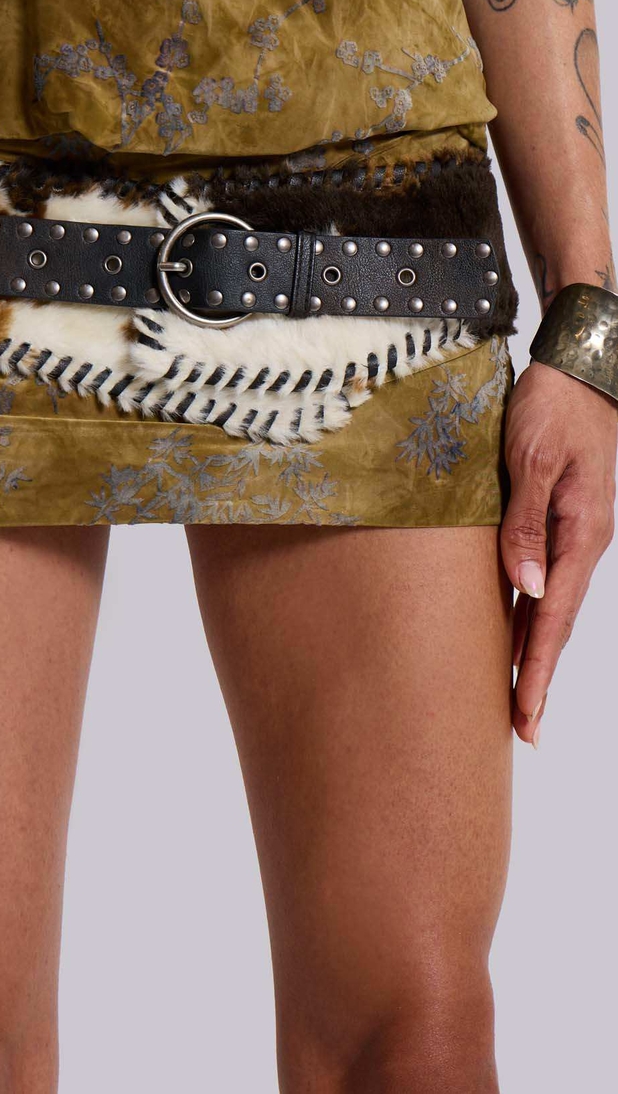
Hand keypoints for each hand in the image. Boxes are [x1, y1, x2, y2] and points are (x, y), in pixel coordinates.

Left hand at [500, 360, 616, 745]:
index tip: (526, 716)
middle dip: (540, 678)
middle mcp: (582, 542)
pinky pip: (545, 579)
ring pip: (551, 606)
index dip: (539, 670)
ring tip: (518, 697)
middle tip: (522, 730)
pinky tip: (515, 633)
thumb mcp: (530, 460)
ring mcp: (573, 533)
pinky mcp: (560, 519)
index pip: (555, 618)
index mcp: (580, 534)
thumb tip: (524, 588)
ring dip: (535, 652)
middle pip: (557, 623)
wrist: (579, 368)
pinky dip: (531, 614)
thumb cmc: (552, 406)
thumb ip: (524, 524)